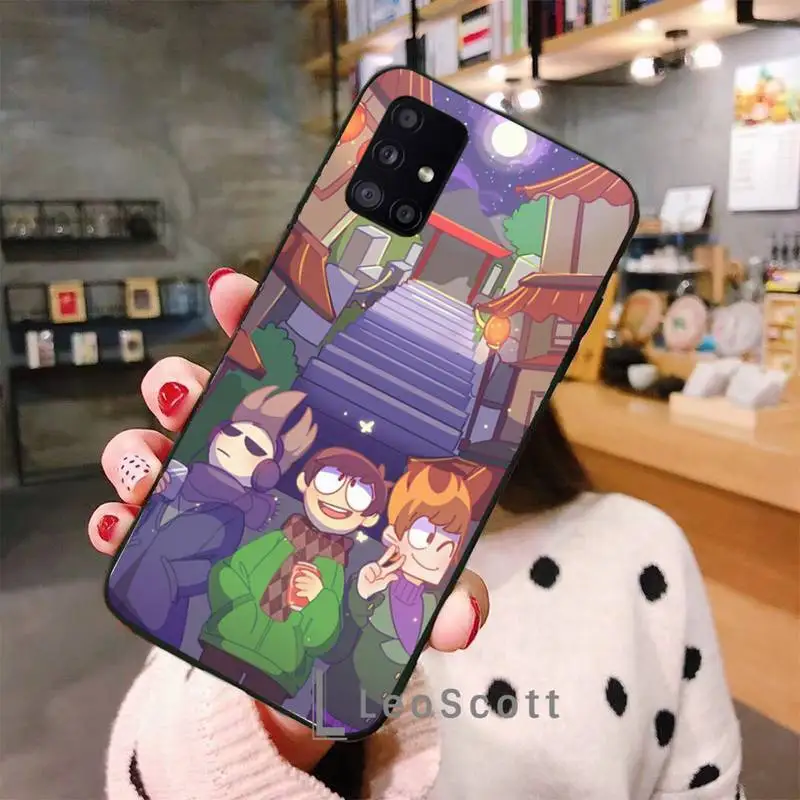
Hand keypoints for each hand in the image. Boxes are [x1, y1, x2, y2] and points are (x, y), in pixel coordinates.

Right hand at [86, 269, 489, 774]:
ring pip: (155, 447)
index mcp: (308, 435)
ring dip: (138, 446)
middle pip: (200, 395)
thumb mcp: (413, 582)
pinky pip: (132, 518)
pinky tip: (118, 525)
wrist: (319, 643)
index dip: (247, 317)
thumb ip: (442, 595)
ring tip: (149, 464)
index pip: (274, 361)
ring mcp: (209, 494)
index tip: (233, 292)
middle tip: (186, 396)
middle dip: (177, 383)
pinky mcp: (175, 540)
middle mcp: (252, 454)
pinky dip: (115, 517)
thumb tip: (460, 622)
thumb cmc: (368, 586)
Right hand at [357, 545, 404, 598]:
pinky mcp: (366, 568)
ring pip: (377, 568)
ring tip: (371, 580)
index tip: (404, 556)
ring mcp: (372, 566)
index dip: (399, 562)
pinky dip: (370, 577)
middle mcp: (379, 567)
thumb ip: (389, 579)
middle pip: (385, 558)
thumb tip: (396, 576)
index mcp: (385, 572)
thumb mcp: (383, 585)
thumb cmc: (372, 588)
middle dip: (390, 552)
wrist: (362, 591)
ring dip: (374, 576)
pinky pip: (371, 571)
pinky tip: (368, 579)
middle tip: (395, 546)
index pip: (393, 565)